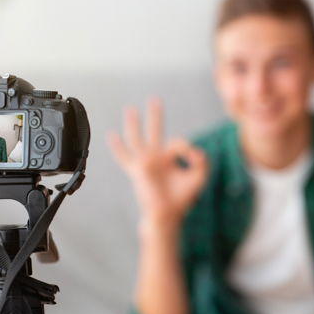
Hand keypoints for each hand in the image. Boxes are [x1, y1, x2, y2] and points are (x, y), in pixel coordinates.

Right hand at [107, 97, 208, 231]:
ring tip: (131, 109)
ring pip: (136, 139)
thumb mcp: (199, 177)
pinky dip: (117, 147)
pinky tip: (111, 135)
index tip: (193, 155)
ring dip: (134, 124)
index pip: (176, 142)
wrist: (168, 214)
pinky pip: (124, 157)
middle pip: (154, 131)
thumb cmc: (182, 197)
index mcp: (169, 158)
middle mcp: (155, 157)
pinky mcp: (137, 171)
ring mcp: (144, 163)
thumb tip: (195, 149)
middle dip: (155, 116)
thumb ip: (202, 162)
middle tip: (155, 99)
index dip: (185, 146)